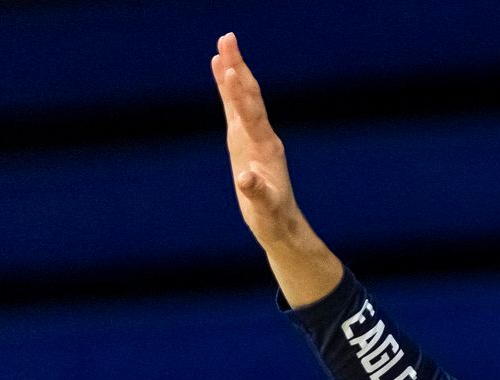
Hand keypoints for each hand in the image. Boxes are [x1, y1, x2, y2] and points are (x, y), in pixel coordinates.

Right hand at [212, 32, 306, 252]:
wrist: (279, 222)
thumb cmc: (272, 216)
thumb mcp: (265, 207)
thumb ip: (256, 192)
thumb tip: (246, 179)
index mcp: (265, 147)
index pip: (250, 113)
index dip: (238, 92)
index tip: (228, 67)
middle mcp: (261, 135)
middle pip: (248, 95)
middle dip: (237, 67)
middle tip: (227, 38)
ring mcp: (253, 136)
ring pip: (242, 98)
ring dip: (233, 71)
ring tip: (222, 46)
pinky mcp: (245, 141)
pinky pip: (235, 109)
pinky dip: (227, 89)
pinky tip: (220, 71)